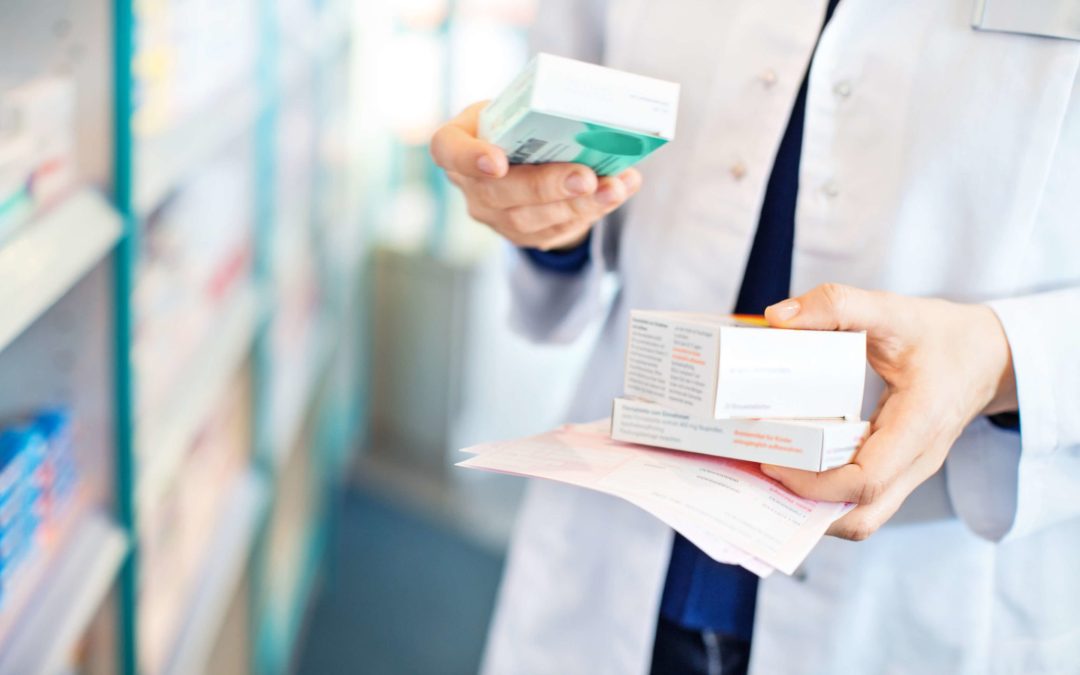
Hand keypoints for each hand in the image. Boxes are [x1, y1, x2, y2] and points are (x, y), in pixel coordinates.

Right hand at [430, 101, 641, 250]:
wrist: (523, 159)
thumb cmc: (519, 123)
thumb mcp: (517, 106)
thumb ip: (540, 109)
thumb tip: (596, 114)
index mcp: (458, 142)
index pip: (447, 149)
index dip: (469, 158)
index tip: (497, 162)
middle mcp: (469, 185)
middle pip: (499, 192)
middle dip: (547, 186)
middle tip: (585, 177)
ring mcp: (494, 216)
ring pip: (531, 219)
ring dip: (579, 204)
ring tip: (614, 188)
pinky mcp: (523, 235)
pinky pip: (555, 230)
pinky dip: (592, 210)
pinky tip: (617, 192)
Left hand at [761, 283, 1017, 540]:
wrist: (988, 355)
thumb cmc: (941, 335)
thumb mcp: (892, 309)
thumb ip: (838, 305)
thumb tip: (777, 318)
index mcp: (919, 425)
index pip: (866, 479)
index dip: (813, 483)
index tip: (771, 460)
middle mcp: (917, 460)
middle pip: (862, 516)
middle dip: (807, 508)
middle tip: (761, 474)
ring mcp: (910, 471)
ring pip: (862, 515)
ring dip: (815, 507)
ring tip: (769, 477)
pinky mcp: (899, 469)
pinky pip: (862, 498)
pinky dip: (827, 494)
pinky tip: (794, 469)